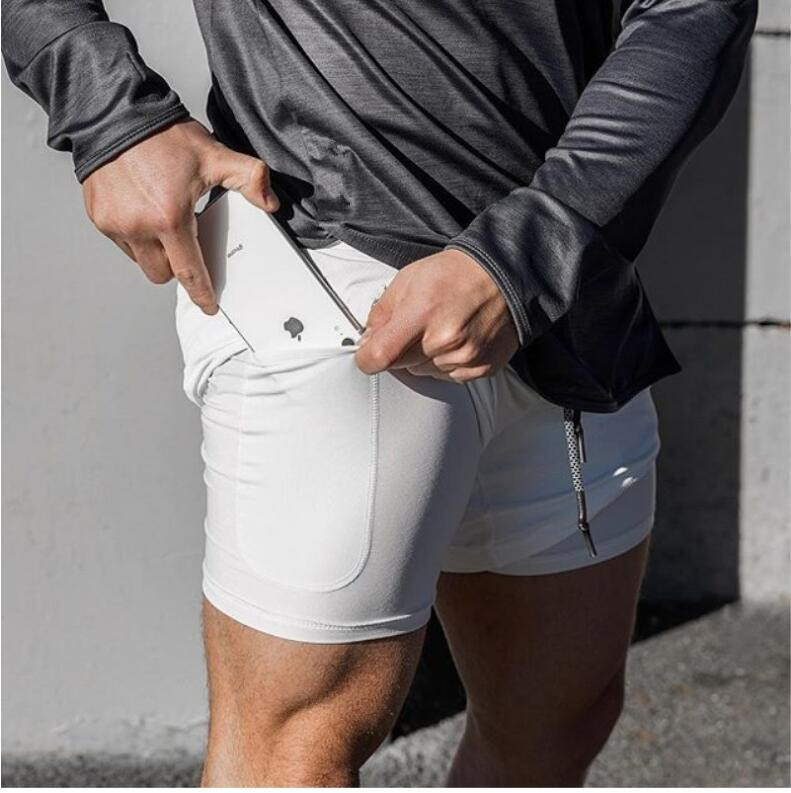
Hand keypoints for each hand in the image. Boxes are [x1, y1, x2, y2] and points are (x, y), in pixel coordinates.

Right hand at [82, 117, 279, 313]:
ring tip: (165, 224)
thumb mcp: (214, 155)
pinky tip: (144, 212)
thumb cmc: (162, 136)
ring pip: (141, 261)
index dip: (201, 293)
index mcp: (170, 218)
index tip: (209, 305)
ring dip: (155, 253)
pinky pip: (123, 244)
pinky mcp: (99, 217)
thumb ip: (249, 178)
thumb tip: (271, 202)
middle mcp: (139, 227)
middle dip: (176, 268)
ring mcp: (115, 224)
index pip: (189, 272)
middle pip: (162, 274)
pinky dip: (136, 238)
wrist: (114, 113)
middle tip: (186, 245)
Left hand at [354, 249, 518, 382]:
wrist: (504, 276)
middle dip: (400, 350)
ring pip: (423, 372)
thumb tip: (367, 340)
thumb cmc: (456, 274)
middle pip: (400, 365)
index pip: (380, 356)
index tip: (368, 354)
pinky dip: (446, 362)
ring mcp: (464, 357)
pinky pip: (448, 376)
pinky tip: (457, 339)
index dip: (367, 358)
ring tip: (441, 329)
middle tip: (415, 327)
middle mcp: (444, 339)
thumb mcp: (408, 279)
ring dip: (424, 357)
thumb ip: (382, 312)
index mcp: (422, 313)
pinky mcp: (480, 368)